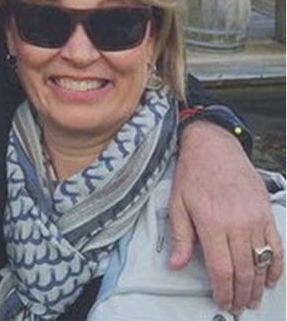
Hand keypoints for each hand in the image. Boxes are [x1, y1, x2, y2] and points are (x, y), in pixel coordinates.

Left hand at [168, 121, 282, 311]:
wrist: (214, 147)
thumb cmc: (192, 174)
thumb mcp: (177, 203)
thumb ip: (180, 237)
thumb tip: (176, 265)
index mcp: (212, 223)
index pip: (221, 268)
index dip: (223, 290)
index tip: (222, 302)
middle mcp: (237, 224)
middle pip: (244, 269)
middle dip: (241, 293)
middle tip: (238, 307)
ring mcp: (256, 219)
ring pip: (261, 261)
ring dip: (258, 285)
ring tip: (253, 300)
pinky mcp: (267, 213)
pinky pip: (276, 246)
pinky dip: (275, 266)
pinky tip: (270, 279)